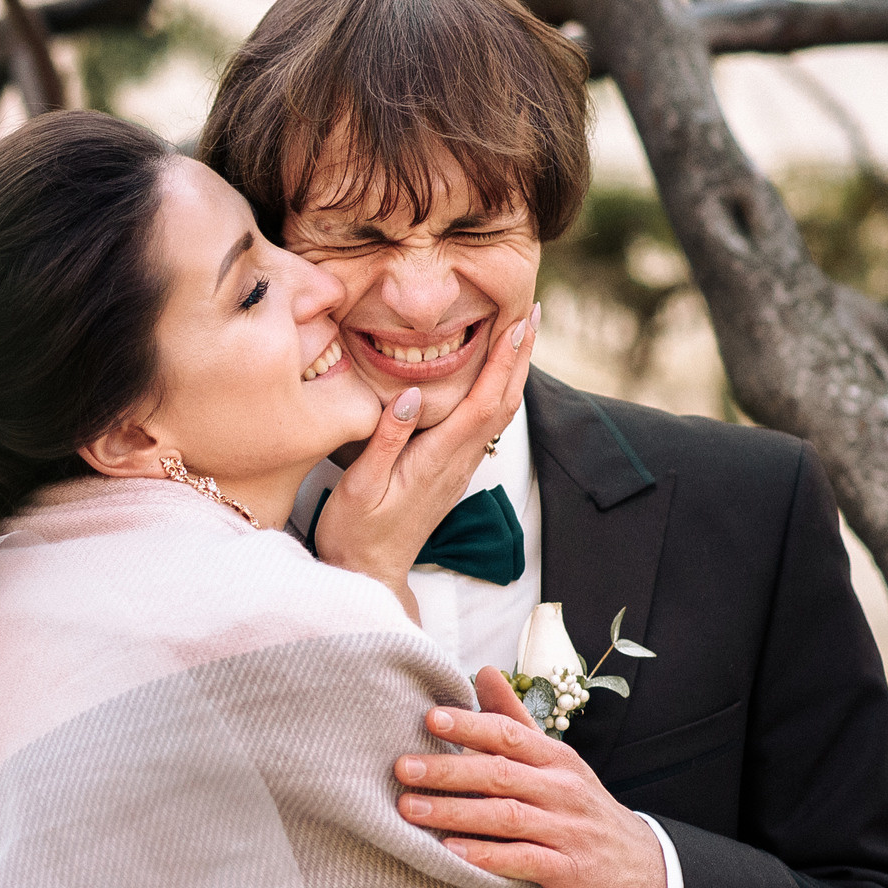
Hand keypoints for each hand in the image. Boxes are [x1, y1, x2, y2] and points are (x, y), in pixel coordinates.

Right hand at [313, 305, 536, 616]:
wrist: (367, 574)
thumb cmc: (356, 532)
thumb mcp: (359, 486)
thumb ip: (386, 440)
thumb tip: (410, 394)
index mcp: (437, 458)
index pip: (483, 401)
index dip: (504, 360)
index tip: (518, 322)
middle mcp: (457, 461)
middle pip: (503, 402)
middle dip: (520, 356)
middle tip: (532, 312)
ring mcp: (457, 468)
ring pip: (498, 414)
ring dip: (513, 372)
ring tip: (520, 335)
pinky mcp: (449, 472)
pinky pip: (483, 425)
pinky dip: (496, 391)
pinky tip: (492, 377)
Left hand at [394, 666, 665, 887]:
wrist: (643, 867)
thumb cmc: (581, 806)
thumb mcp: (555, 760)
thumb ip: (514, 719)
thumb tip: (483, 671)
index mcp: (555, 758)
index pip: (509, 734)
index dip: (470, 725)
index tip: (429, 719)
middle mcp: (562, 789)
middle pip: (500, 774)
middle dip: (448, 770)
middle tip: (402, 767)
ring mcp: (567, 829)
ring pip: (505, 817)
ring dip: (455, 813)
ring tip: (410, 809)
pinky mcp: (569, 869)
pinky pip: (523, 860)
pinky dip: (486, 856)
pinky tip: (451, 852)